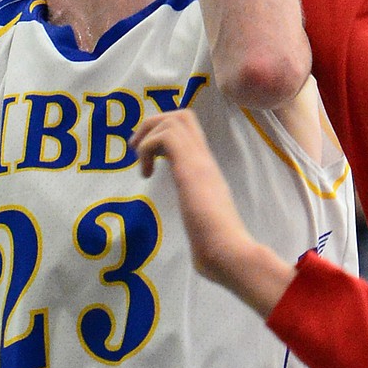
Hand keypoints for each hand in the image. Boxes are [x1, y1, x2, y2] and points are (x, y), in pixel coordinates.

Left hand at [131, 109, 294, 314]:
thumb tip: (202, 252)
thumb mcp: (203, 226)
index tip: (150, 156)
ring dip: (148, 135)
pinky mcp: (189, 169)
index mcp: (206, 171)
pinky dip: (147, 149)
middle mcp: (204, 160)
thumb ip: (199, 223)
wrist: (229, 253)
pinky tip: (146, 174)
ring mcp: (199, 162)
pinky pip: (164, 137)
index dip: (165, 132)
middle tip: (138, 151)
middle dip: (153, 124)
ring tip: (141, 163)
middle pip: (182, 114)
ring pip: (173, 119)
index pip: (190, 130)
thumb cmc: (219, 249)